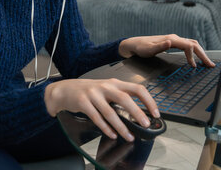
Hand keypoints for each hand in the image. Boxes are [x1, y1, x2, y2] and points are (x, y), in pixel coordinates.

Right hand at [44, 78, 158, 141]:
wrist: (65, 90)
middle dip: (137, 113)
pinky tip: (112, 135)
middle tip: (145, 124)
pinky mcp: (83, 102)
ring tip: (129, 136)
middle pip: (125, 99)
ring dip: (121, 127)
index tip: (155, 113)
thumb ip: (121, 97)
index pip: (137, 88)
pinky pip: (97, 118)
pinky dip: (106, 128)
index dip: (148, 100)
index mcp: (115, 83)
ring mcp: (93, 94)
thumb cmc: (89, 91)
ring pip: (110, 112)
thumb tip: (139, 113)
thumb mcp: (107, 89)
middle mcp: (105, 87)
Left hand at [119, 35, 214, 67]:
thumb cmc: (141, 48)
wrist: (134, 44)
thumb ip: (160, 46)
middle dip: (203, 55)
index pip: (189, 46)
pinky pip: (188, 46)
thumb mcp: (148, 49)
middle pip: (194, 44)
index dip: (196, 55)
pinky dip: (194, 52)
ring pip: (192, 44)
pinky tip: (194, 60)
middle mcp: (174, 38)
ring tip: (206, 63)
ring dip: (200, 53)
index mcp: (171, 39)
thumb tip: (171, 42)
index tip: (198, 66)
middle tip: (211, 65)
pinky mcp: (172, 43)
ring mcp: (174, 40)